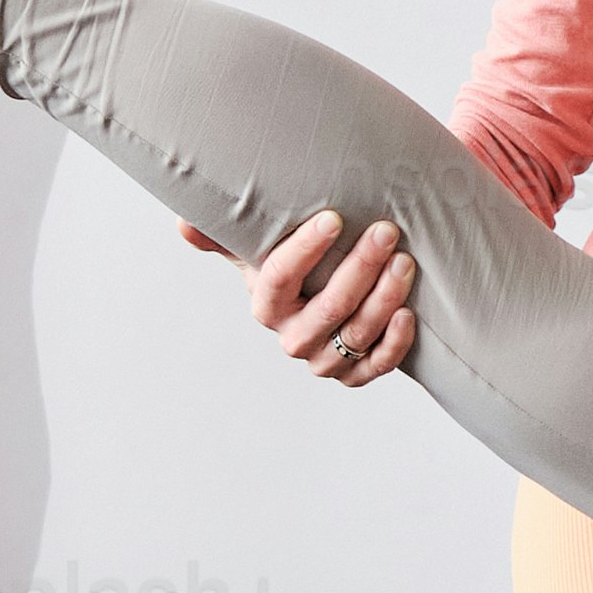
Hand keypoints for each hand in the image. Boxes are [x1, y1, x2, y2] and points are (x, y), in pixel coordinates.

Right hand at [181, 204, 416, 389]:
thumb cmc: (295, 266)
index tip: (334, 218)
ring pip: (356, 335)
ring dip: (383, 298)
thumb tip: (184, 224)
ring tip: (404, 262)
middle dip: (359, 269)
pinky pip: (377, 366)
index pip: (279, 279)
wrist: (325, 297)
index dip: (305, 251)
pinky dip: (394, 343)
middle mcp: (293, 337)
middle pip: (327, 309)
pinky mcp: (355, 373)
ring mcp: (325, 359)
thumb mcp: (258, 249)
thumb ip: (224, 235)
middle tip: (386, 232)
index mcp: (266, 305)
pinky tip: (407, 313)